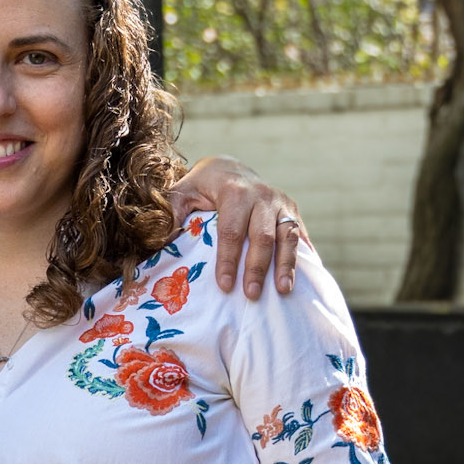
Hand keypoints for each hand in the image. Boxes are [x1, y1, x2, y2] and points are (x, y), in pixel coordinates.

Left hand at [168, 156, 305, 298]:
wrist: (229, 168)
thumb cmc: (201, 187)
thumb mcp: (181, 193)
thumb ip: (171, 214)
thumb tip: (162, 242)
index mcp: (234, 192)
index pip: (231, 231)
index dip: (227, 259)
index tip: (224, 285)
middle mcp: (262, 195)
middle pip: (261, 236)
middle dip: (256, 267)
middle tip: (251, 295)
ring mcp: (281, 203)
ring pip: (286, 236)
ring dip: (286, 265)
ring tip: (283, 290)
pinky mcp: (292, 211)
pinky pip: (299, 235)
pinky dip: (301, 257)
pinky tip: (301, 279)